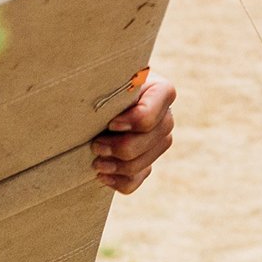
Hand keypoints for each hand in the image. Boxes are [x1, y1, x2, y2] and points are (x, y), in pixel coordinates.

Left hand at [91, 73, 174, 193]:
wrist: (105, 99)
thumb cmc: (109, 84)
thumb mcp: (116, 79)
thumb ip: (120, 88)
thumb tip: (112, 112)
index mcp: (163, 92)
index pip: (150, 116)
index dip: (130, 123)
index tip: (110, 124)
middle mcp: (166, 118)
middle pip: (145, 143)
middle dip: (117, 148)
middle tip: (95, 145)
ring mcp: (159, 143)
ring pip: (141, 164)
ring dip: (115, 167)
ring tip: (96, 162)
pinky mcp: (149, 162)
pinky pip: (137, 180)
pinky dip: (119, 182)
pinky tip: (104, 176)